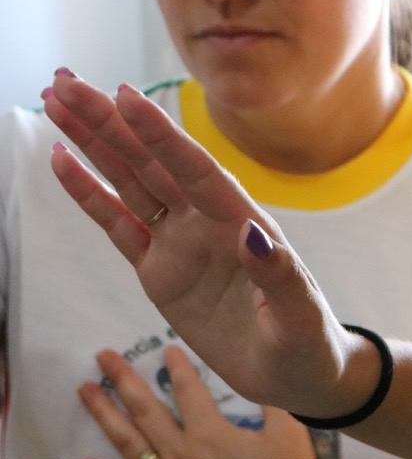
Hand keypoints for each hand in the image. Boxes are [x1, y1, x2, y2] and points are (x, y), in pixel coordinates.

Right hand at [45, 71, 358, 414]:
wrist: (297, 375)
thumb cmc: (308, 343)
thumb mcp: (301, 316)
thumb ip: (280, 276)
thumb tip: (254, 234)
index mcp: (244, 224)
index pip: (196, 171)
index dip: (160, 136)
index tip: (126, 97)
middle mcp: (209, 223)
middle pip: (153, 163)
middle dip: (111, 123)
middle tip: (67, 83)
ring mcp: (181, 243)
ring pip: (131, 182)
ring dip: (95, 144)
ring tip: (56, 103)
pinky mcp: (159, 271)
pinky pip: (119, 225)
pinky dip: (90, 195)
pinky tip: (63, 162)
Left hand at [76, 346, 322, 458]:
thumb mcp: (290, 436)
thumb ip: (271, 404)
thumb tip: (259, 382)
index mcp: (210, 433)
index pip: (187, 390)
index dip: (176, 367)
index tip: (166, 350)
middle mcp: (181, 455)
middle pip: (145, 410)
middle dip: (123, 380)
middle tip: (102, 357)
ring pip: (129, 445)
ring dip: (104, 416)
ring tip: (84, 392)